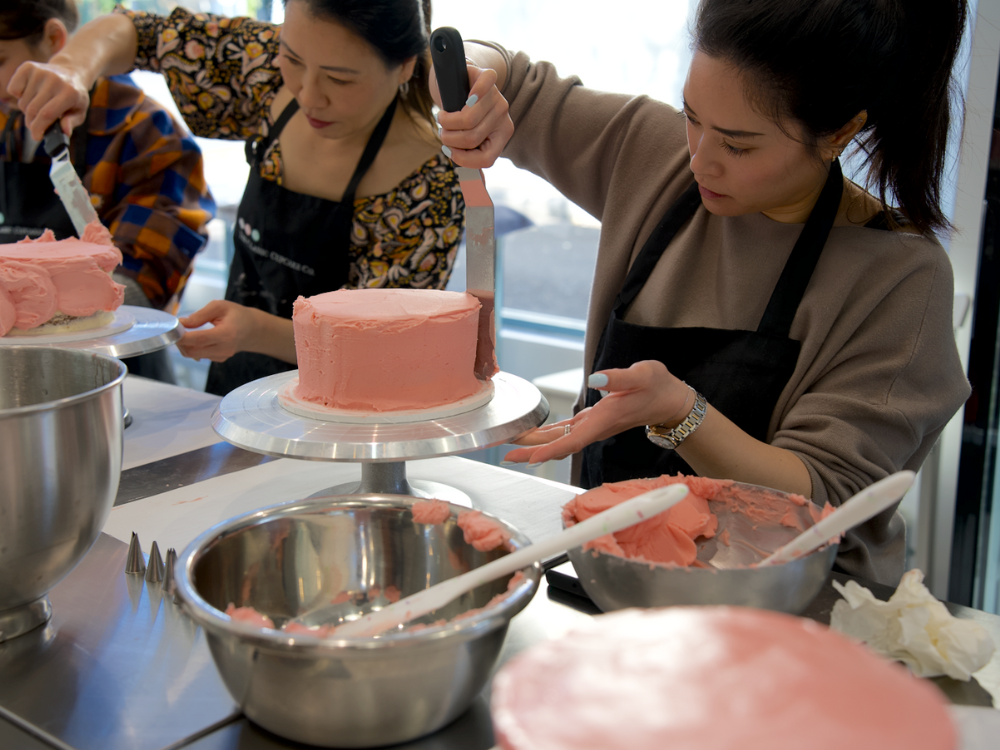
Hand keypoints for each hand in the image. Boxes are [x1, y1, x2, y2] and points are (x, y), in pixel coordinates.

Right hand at [8, 61, 90, 140]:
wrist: (71, 71)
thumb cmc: (74, 97)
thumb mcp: (80, 111)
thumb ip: (72, 122)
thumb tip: (65, 132)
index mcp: (70, 93)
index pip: (47, 114)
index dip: (38, 128)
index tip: (36, 137)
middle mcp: (54, 80)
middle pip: (33, 110)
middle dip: (32, 123)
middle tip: (37, 125)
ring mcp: (40, 72)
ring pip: (23, 102)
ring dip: (27, 110)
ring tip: (38, 107)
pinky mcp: (28, 67)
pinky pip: (13, 89)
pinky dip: (18, 96)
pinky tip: (31, 94)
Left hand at [176, 300, 257, 362]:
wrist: (253, 330)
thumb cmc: (237, 315)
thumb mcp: (220, 306)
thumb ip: (200, 315)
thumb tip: (181, 323)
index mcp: (226, 334)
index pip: (199, 339)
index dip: (182, 336)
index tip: (172, 329)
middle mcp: (224, 349)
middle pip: (192, 351)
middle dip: (179, 341)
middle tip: (177, 329)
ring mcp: (221, 356)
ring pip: (193, 355)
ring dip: (184, 344)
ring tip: (187, 331)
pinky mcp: (218, 359)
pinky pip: (199, 355)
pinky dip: (193, 347)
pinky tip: (197, 337)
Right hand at [430, 64, 512, 168]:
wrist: (460, 80)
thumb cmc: (461, 113)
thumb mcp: (468, 138)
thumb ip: (472, 160)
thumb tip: (474, 194)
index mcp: (502, 135)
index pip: (486, 159)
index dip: (463, 159)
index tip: (449, 151)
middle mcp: (503, 116)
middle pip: (472, 138)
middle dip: (450, 139)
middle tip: (443, 132)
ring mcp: (496, 96)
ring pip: (468, 118)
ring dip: (446, 121)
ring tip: (442, 118)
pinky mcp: (486, 76)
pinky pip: (482, 86)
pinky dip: (465, 94)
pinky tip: (453, 101)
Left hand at [503, 360, 690, 464]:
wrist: (671, 401)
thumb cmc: (659, 387)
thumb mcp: (644, 375)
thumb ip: (620, 378)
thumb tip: (596, 379)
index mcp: (605, 419)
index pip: (573, 440)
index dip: (550, 451)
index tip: (529, 459)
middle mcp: (596, 427)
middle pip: (560, 444)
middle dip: (532, 451)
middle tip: (506, 454)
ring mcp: (594, 426)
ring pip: (560, 438)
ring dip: (535, 443)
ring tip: (511, 444)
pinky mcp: (594, 420)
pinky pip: (566, 431)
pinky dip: (548, 434)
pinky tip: (534, 434)